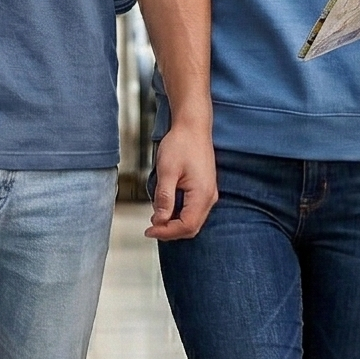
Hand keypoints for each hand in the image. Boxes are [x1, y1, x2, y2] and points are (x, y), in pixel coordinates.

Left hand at [147, 121, 216, 241]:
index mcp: (202, 194)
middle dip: (171, 231)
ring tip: (156, 220)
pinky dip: (180, 215)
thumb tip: (160, 220)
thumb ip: (164, 198)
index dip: (167, 232)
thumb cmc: (182, 143)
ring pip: (193, 220)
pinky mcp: (204, 189)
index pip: (187, 225)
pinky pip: (194, 210)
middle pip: (192, 227)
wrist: (193, 126)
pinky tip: (166, 210)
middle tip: (151, 229)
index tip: (150, 230)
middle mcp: (209, 196)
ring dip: (175, 224)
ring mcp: (208, 193)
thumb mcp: (167, 171)